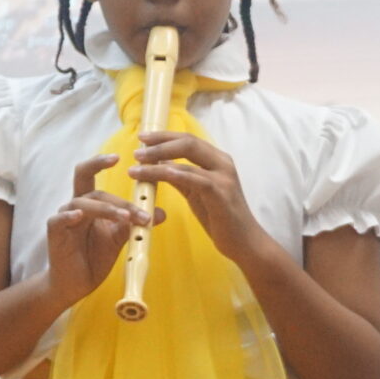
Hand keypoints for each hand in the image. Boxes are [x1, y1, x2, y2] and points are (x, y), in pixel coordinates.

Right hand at [44, 155, 148, 306]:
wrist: (77, 283)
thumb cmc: (95, 257)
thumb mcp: (119, 238)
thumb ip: (134, 223)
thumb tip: (160, 213)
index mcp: (90, 203)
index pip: (92, 175)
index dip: (101, 162)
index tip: (119, 156)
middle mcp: (75, 205)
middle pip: (88, 184)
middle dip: (115, 191)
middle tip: (138, 204)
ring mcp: (63, 217)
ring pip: (83, 202)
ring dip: (108, 209)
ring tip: (127, 218)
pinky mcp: (54, 232)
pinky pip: (60, 220)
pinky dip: (70, 216)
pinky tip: (80, 215)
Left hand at [127, 129, 274, 267]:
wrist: (243, 242)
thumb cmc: (219, 218)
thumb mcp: (196, 193)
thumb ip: (180, 177)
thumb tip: (158, 162)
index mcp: (217, 160)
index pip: (188, 139)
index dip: (164, 136)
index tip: (142, 138)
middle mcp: (223, 163)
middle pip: (188, 142)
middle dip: (159, 143)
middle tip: (136, 151)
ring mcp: (224, 178)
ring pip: (188, 161)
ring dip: (158, 162)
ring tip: (136, 167)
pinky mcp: (222, 194)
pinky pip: (196, 179)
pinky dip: (176, 174)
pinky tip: (160, 173)